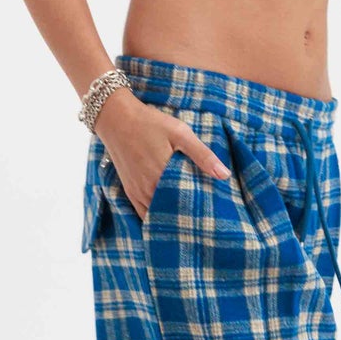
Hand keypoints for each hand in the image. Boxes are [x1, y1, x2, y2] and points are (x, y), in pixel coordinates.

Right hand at [94, 89, 230, 222]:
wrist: (116, 119)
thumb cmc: (150, 124)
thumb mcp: (180, 134)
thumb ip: (202, 155)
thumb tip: (224, 175)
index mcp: (162, 178)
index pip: (185, 206)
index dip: (199, 213)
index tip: (213, 216)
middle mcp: (147, 190)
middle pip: (172, 214)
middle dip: (187, 218)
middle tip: (204, 220)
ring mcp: (136, 192)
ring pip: (156, 216)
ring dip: (171, 218)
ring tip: (189, 221)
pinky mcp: (130, 191)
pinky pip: (143, 212)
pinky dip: (155, 216)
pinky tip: (168, 215)